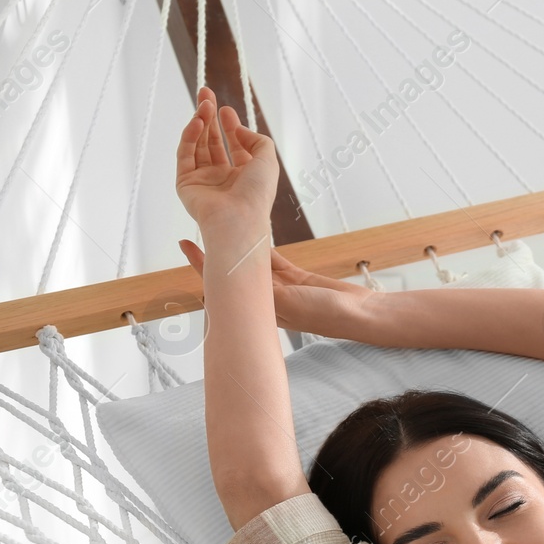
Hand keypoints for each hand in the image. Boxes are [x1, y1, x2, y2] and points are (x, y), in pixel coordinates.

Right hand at [175, 86, 276, 228]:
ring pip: (198, 145)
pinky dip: (190, 136)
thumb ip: (258, 139)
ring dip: (201, 122)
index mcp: (244, 176)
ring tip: (204, 103)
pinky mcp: (185, 183)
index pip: (234, 146)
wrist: (238, 218)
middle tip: (206, 94)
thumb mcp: (267, 160)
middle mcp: (223, 178)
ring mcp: (203, 181)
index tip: (225, 108)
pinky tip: (197, 121)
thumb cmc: (256, 193)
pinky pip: (185, 154)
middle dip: (210, 117)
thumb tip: (237, 128)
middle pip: (213, 141)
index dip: (230, 126)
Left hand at [177, 240, 375, 332]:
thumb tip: (236, 276)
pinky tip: (254, 235)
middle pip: (232, 272)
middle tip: (198, 233)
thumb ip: (264, 289)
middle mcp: (265, 297)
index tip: (185, 245)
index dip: (201, 264)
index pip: (222, 283)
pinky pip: (275, 259)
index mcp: (260, 306)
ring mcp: (282, 287)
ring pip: (252, 263)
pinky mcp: (297, 278)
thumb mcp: (288, 301)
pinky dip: (263, 247)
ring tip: (223, 229)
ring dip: (238, 247)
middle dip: (214, 254)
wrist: (359, 315)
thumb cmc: (326, 314)